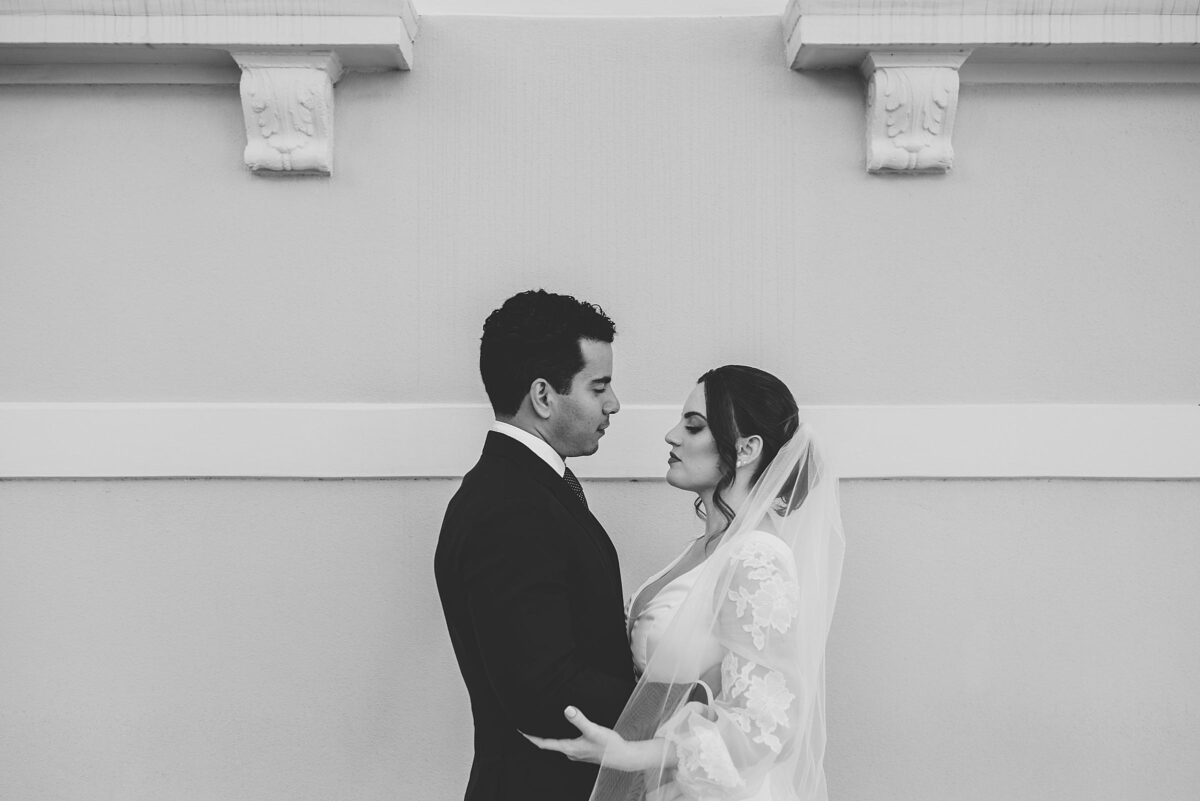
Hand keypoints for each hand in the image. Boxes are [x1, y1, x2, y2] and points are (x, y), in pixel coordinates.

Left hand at [522, 707, 667, 772]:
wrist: (625, 757)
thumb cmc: (610, 745)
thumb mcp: (594, 730)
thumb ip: (580, 719)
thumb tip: (567, 709)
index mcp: (569, 748)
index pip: (544, 744)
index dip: (531, 738)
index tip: (520, 731)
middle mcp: (571, 753)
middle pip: (548, 745)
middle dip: (538, 736)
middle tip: (527, 726)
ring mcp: (577, 754)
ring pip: (558, 745)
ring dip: (549, 737)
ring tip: (542, 727)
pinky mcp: (583, 752)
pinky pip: (566, 745)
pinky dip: (560, 738)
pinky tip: (563, 731)